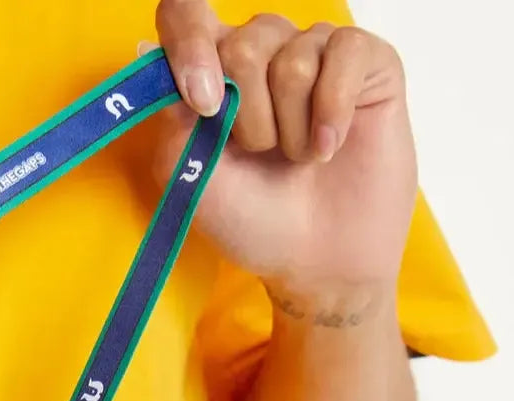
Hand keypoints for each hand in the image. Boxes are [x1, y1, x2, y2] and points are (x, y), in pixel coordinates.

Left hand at [146, 0, 417, 299]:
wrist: (312, 262)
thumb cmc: (251, 220)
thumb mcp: (189, 172)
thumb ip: (169, 112)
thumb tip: (146, 48)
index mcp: (211, 73)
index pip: (186, 16)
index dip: (189, 45)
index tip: (202, 106)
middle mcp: (262, 54)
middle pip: (242, 44)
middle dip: (248, 118)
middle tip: (261, 156)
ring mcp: (315, 54)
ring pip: (293, 55)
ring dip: (289, 126)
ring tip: (298, 158)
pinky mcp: (368, 64)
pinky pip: (346, 52)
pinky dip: (331, 111)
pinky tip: (328, 148)